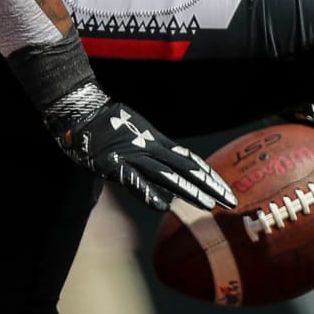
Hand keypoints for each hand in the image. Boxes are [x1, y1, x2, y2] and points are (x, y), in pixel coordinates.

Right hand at [45, 81, 237, 213]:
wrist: (81, 108)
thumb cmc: (106, 122)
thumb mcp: (136, 134)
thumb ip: (150, 153)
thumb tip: (164, 180)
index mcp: (156, 140)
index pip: (190, 160)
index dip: (209, 175)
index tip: (226, 189)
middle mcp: (150, 147)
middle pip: (186, 168)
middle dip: (209, 186)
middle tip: (231, 201)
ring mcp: (132, 155)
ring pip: (167, 175)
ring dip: (189, 190)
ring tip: (209, 203)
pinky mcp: (112, 164)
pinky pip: (133, 180)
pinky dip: (148, 192)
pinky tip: (163, 205)